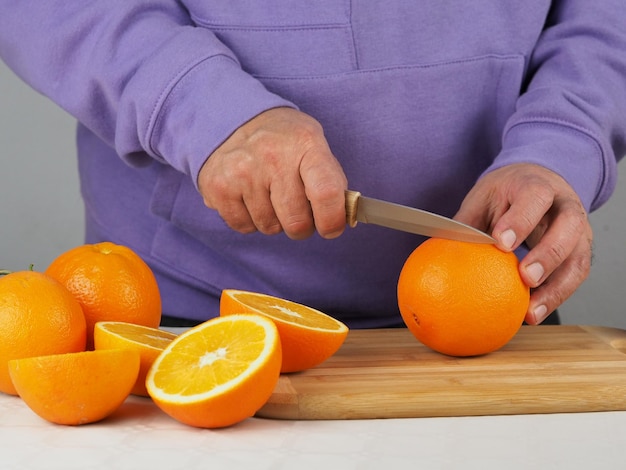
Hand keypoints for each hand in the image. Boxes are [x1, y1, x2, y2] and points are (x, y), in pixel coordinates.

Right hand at [198, 107, 347, 239]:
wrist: (232, 119)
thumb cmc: (282, 140)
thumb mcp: (313, 144)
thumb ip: (331, 180)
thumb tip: (344, 216)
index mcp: (305, 144)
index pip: (326, 193)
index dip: (332, 220)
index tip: (331, 227)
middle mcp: (272, 157)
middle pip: (297, 221)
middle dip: (301, 225)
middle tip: (297, 210)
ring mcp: (242, 172)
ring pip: (270, 227)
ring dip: (274, 220)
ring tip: (268, 194)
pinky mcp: (217, 187)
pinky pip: (243, 227)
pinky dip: (250, 220)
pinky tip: (250, 197)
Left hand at [454, 163, 592, 324]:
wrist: (537, 180)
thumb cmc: (506, 193)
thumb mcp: (483, 198)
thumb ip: (468, 222)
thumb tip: (442, 250)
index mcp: (536, 185)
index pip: (535, 197)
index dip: (521, 220)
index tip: (501, 242)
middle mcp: (564, 204)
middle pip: (569, 225)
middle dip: (548, 253)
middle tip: (526, 277)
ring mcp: (579, 228)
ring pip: (579, 257)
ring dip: (557, 287)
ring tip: (531, 310)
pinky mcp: (580, 250)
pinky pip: (575, 275)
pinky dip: (556, 296)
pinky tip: (533, 313)